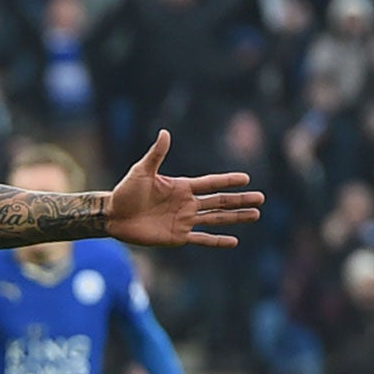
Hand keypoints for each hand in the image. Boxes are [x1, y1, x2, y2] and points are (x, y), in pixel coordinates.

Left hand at [105, 131, 260, 247]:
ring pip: (216, 219)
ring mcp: (184, 220)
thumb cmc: (125, 192)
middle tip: (261, 198)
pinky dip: (217, 241)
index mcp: (181, 187)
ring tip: (255, 215)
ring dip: (236, 218)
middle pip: (219, 201)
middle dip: (240, 200)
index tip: (246, 178)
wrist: (113, 216)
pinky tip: (233, 241)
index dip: (228, 181)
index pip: (211, 183)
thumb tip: (165, 133)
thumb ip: (156, 154)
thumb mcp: (142, 171)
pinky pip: (201, 239)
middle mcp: (187, 203)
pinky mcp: (177, 237)